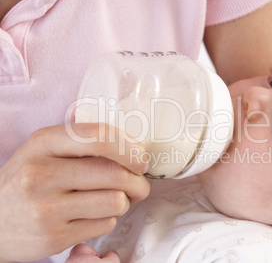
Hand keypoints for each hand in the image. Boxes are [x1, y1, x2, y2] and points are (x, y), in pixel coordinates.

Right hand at [0, 123, 149, 261]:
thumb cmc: (27, 180)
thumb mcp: (45, 150)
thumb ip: (83, 144)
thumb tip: (133, 151)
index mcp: (43, 143)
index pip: (98, 137)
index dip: (129, 148)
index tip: (141, 158)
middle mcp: (42, 174)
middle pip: (115, 173)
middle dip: (138, 180)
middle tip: (138, 183)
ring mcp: (46, 209)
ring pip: (116, 201)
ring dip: (124, 201)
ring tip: (113, 199)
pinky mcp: (54, 237)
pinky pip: (105, 224)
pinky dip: (107, 219)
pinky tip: (92, 214)